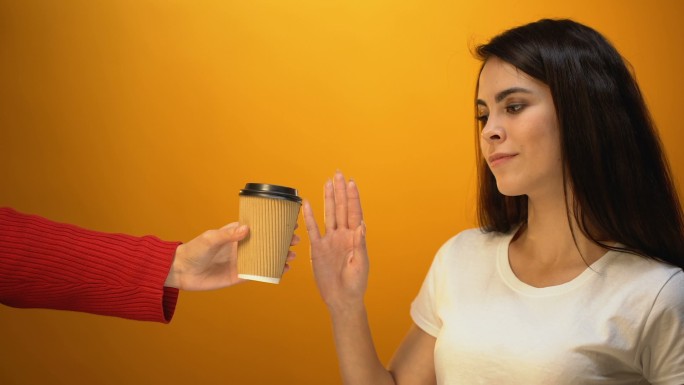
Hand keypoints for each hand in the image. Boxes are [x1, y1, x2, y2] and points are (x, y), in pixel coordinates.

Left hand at [165, 222, 299, 289]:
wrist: (182, 272)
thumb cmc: (194, 250)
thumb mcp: (210, 239)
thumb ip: (227, 235)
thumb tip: (246, 229)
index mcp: (235, 233)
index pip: (258, 227)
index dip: (273, 224)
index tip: (288, 221)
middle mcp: (241, 247)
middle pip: (266, 242)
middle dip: (282, 241)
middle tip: (295, 240)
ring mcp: (242, 261)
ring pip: (266, 258)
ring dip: (280, 256)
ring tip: (292, 256)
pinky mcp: (240, 276)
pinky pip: (259, 274)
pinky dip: (271, 272)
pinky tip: (282, 270)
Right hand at [304, 171, 367, 310]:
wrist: (341, 299)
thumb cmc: (356, 284)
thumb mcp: (361, 265)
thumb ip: (360, 245)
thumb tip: (361, 225)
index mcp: (355, 237)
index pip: (354, 212)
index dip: (352, 197)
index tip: (351, 182)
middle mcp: (342, 235)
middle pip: (341, 208)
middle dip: (340, 191)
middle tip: (338, 173)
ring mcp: (330, 240)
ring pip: (328, 214)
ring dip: (328, 198)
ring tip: (327, 182)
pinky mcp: (317, 248)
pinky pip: (312, 230)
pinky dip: (309, 217)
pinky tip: (307, 204)